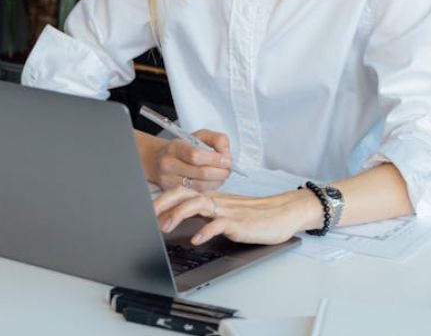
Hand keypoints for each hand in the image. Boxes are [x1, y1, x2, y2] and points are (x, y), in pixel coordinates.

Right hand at [152, 130, 232, 191]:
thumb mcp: (198, 136)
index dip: (215, 159)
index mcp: (175, 147)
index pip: (195, 155)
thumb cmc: (182, 148)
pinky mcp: (173, 192)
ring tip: (223, 174)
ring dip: (218, 181)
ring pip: (201, 186)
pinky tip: (214, 180)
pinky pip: (198, 192)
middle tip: (228, 168)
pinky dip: (210, 187)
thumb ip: (216, 139)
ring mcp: (169, 181)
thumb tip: (226, 153)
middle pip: (201, 173)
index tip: (228, 159)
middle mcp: (169, 165)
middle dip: (220, 172)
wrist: (157, 160)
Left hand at [152, 186, 322, 245]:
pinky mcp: (239, 223)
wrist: (284, 213)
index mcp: (211, 198)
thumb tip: (181, 220)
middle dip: (163, 203)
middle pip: (184, 194)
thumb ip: (206, 214)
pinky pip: (219, 224)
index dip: (162, 199)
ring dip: (179, 214)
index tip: (146, 210)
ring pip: (198, 204)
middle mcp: (216, 201)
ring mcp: (227, 211)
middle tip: (147, 215)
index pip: (181, 192)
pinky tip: (197, 238)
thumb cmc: (256, 215)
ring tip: (165, 226)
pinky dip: (206, 230)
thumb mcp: (226, 213)